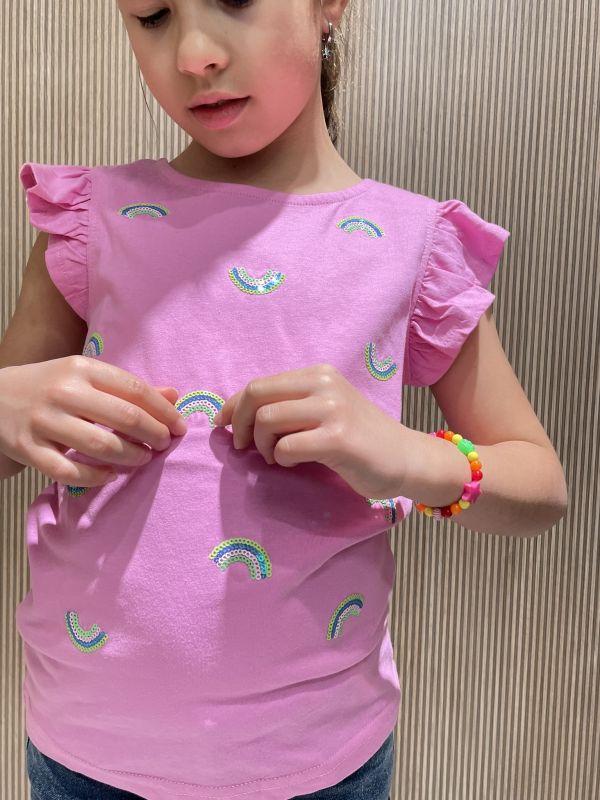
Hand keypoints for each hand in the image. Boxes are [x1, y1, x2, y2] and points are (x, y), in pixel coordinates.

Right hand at [0, 356, 186, 486]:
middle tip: (164, 445)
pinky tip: (109, 475)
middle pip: (125, 418)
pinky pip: (69, 472)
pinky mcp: (29, 449)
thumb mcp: (85, 376)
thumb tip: (174, 395)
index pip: (135, 389)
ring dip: (131, 457)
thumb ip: (127, 387)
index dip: (163, 411)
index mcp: (82, 369)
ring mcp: (44, 422)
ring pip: (101, 446)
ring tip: (143, 459)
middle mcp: (64, 392)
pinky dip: (96, 477)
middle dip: (154, 435)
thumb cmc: (50, 386)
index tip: (180, 426)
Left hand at [214, 363, 407, 498]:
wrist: (406, 459)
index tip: (222, 424)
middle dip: (239, 423)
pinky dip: (281, 459)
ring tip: (275, 457)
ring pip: (267, 420)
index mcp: (318, 374)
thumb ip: (291, 406)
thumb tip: (236, 415)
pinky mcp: (337, 439)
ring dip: (262, 445)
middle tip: (242, 446)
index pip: (259, 383)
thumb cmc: (360, 438)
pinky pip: (286, 447)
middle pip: (256, 395)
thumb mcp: (325, 409)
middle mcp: (324, 384)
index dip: (232, 405)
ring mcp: (332, 410)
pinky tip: (294, 463)